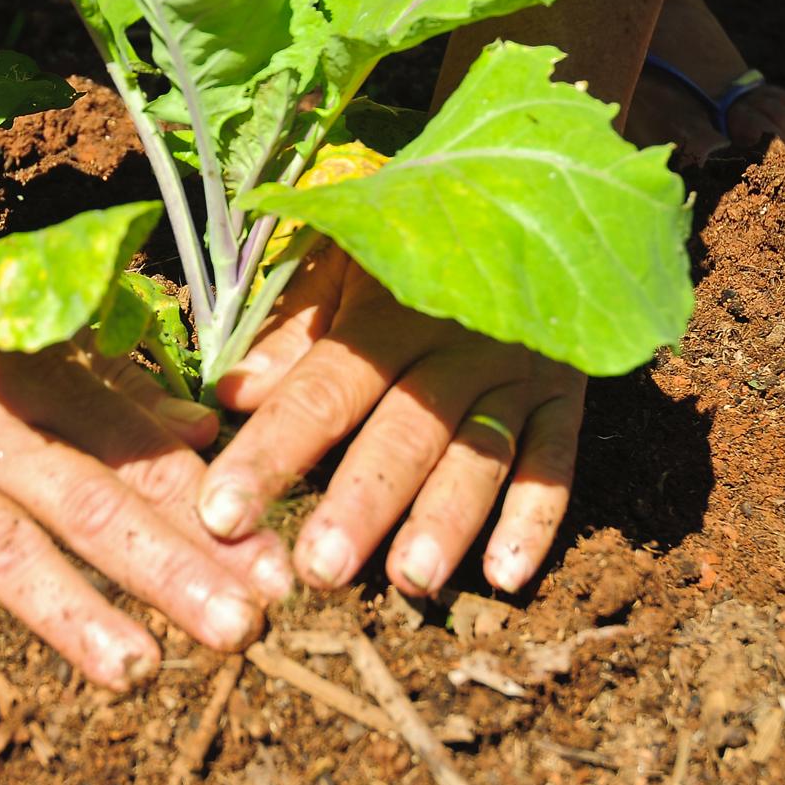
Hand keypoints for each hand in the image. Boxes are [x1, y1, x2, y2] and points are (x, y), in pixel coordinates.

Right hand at [0, 198, 291, 702]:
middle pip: (89, 504)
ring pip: (2, 546)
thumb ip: (109, 377)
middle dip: (170, 569)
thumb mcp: (23, 311)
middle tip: (243, 631)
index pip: (138, 455)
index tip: (277, 569)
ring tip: (138, 673)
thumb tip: (202, 431)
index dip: (211, 514)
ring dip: (72, 613)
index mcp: (37, 373)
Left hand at [196, 240, 584, 597]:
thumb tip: (230, 395)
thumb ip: (290, 331)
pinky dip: (536, 520)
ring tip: (410, 582)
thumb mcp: (341, 265)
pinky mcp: (563, 399)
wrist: (530, 201)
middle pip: (403, 434)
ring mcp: (515, 375)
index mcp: (387, 314)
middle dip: (361, 504)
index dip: (272, 452)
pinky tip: (506, 577)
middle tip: (319, 570)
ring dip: (446, 521)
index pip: (322, 390)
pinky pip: (554, 464)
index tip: (221, 514)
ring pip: (480, 457)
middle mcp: (455, 346)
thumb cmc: (407, 249)